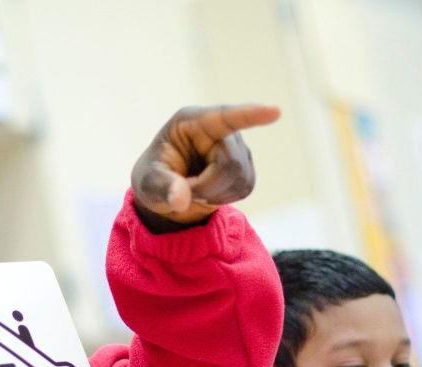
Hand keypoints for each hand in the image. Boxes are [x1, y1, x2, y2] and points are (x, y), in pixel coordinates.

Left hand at [131, 104, 279, 223]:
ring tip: (194, 190)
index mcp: (192, 122)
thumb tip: (180, 198)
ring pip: (241, 177)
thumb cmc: (152, 179)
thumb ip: (162, 188)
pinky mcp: (244, 165)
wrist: (165, 192)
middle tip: (183, 191)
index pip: (225, 117)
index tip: (275, 111)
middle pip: (231, 163)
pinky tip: (209, 194)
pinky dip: (225, 198)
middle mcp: (219, 130)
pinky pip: (246, 187)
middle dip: (208, 186)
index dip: (250, 114)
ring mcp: (235, 146)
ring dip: (216, 194)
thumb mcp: (147, 184)